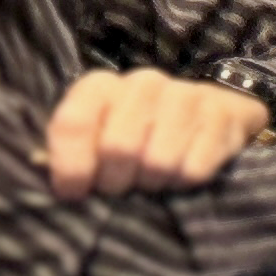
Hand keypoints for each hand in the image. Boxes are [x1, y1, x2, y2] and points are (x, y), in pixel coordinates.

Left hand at [40, 70, 269, 197]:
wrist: (208, 110)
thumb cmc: (136, 131)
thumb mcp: (97, 135)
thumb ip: (70, 152)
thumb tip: (54, 178)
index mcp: (102, 86)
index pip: (74, 124)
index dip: (70, 166)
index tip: (74, 192)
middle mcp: (143, 84)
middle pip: (119, 148)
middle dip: (116, 181)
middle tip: (120, 186)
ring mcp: (186, 97)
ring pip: (159, 162)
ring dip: (152, 182)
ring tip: (151, 178)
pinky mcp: (221, 117)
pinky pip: (193, 169)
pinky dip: (183, 182)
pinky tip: (179, 173)